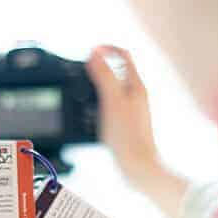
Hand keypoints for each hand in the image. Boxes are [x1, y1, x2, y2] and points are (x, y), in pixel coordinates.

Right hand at [88, 45, 188, 217]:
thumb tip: (95, 53)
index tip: (90, 51)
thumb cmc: (128, 137)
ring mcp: (131, 111)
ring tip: (81, 96)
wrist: (138, 168)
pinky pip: (108, 108)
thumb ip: (105, 75)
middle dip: (97, 69)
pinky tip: (88, 118)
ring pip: (110, 90)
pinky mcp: (124, 125)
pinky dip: (96, 107)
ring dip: (95, 88)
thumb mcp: (112, 101)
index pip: (124, 56)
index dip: (107, 49)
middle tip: (80, 74)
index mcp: (136, 86)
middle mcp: (136, 96)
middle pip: (116, 71)